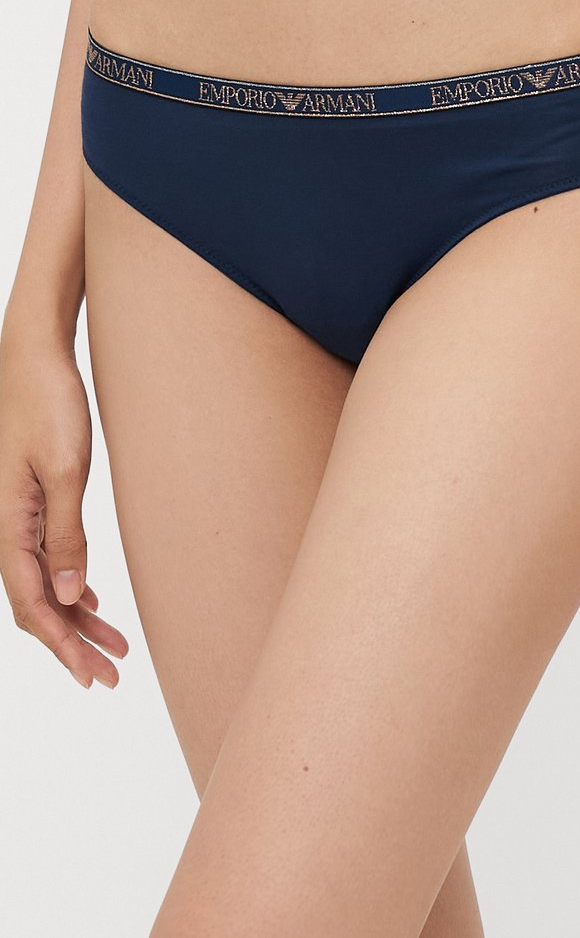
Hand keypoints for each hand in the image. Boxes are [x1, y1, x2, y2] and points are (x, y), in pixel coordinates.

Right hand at [0, 333, 127, 687]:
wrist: (35, 357)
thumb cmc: (48, 405)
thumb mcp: (65, 470)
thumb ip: (66, 533)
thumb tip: (72, 596)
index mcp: (8, 526)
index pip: (33, 604)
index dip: (62, 646)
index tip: (92, 675)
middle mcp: (6, 527)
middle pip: (37, 604)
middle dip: (72, 644)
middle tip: (111, 674)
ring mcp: (17, 516)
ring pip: (45, 584)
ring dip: (77, 619)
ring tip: (114, 647)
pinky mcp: (32, 501)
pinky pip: (45, 559)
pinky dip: (71, 587)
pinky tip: (93, 600)